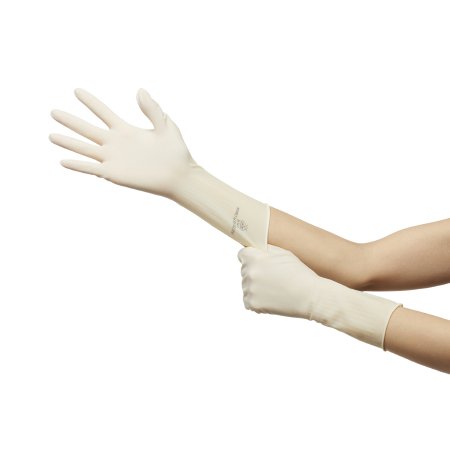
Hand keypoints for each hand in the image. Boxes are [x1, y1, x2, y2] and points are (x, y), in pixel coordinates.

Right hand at [50, 88, 195, 198]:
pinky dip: (77, 165)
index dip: (91, 102)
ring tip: (51, 135)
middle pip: (87, 129)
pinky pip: (91, 168)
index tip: (77, 91)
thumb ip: (152, 109)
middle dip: (71, 121)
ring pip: (85, 148)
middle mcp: (115, 143)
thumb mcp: (165, 126)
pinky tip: (63, 161)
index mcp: (126, 130)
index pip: (103, 112)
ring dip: (68, 142)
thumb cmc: (176, 151)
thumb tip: (140, 90)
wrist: (179, 175)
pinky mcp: (114, 173)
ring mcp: (113, 159)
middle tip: (53, 112)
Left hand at [238, 244, 321, 318]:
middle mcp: (249, 273)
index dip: (251, 257)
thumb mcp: (284, 253)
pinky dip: (257, 301)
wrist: (310, 296)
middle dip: (255, 272)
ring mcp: (249, 289)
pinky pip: (248, 300)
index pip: (242, 254)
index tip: (259, 262)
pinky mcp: (252, 304)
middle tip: (273, 278)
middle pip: (245, 270)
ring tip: (275, 289)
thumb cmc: (299, 273)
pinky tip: (272, 298)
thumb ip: (265, 250)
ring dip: (256, 287)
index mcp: (255, 258)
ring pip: (247, 286)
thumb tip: (254, 249)